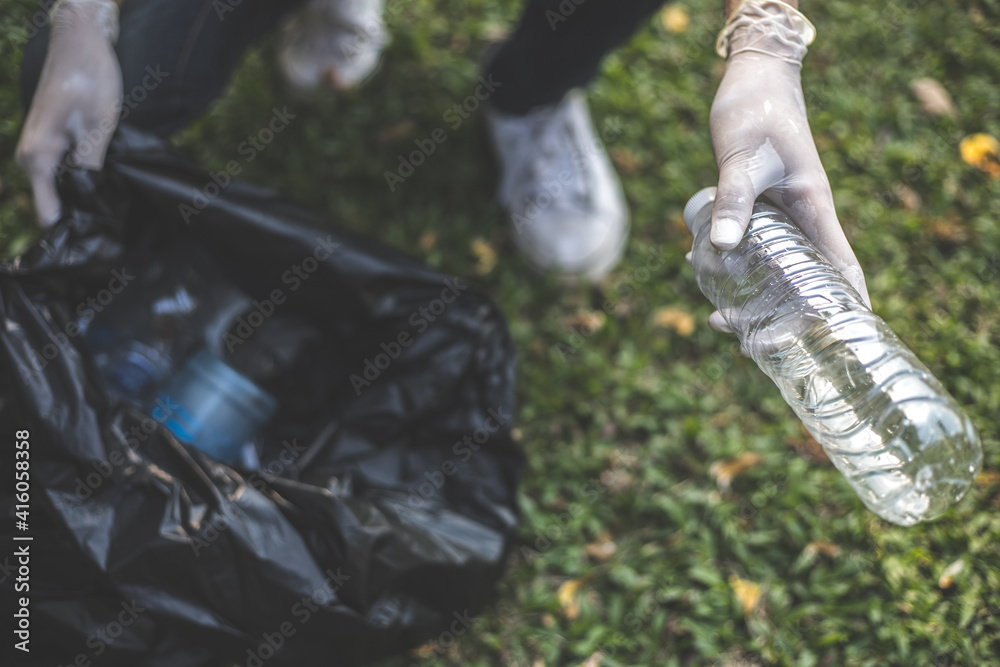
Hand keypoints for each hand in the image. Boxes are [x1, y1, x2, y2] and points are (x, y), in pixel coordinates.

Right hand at [16, 0, 121, 226]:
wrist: (80, 42)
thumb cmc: (90, 79)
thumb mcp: (98, 128)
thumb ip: (90, 169)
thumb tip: (92, 205)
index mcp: (37, 158)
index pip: (48, 213)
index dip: (72, 231)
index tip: (99, 244)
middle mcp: (32, 158)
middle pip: (55, 205)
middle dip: (83, 216)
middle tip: (117, 229)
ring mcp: (40, 150)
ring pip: (62, 189)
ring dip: (86, 198)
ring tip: (116, 210)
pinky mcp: (51, 144)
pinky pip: (65, 173)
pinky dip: (84, 181)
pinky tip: (107, 186)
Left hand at [706, 1, 868, 331]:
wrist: (752, 78)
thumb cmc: (757, 113)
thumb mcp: (742, 160)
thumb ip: (733, 201)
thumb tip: (721, 248)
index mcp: (814, 212)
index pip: (842, 269)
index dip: (845, 308)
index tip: (837, 346)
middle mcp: (803, 219)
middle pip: (801, 281)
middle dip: (777, 316)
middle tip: (740, 339)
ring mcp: (781, 214)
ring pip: (771, 268)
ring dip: (746, 293)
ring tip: (712, 316)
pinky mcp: (759, 206)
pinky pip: (750, 244)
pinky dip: (729, 262)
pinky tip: (696, 263)